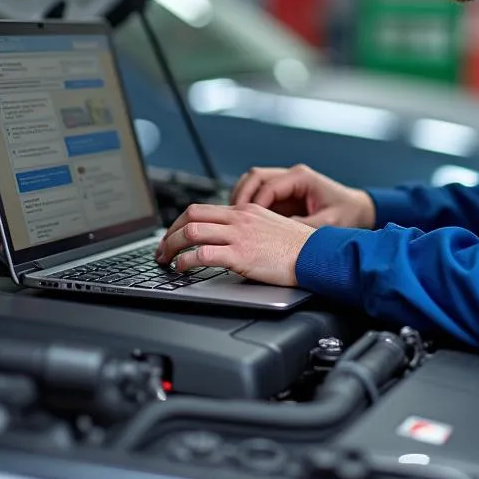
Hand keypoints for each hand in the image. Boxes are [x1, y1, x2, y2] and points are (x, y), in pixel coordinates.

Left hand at [154, 203, 314, 285]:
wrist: (316, 254)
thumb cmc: (298, 247)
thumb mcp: (270, 227)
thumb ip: (248, 228)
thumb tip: (228, 241)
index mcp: (245, 210)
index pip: (202, 209)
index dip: (180, 223)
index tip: (172, 237)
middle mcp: (239, 218)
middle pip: (191, 215)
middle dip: (169, 233)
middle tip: (162, 250)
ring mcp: (239, 235)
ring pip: (191, 231)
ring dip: (171, 247)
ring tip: (166, 261)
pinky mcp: (240, 255)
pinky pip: (202, 253)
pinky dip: (186, 261)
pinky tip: (182, 269)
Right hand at [230, 164, 375, 229]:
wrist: (359, 210)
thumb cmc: (347, 213)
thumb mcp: (328, 224)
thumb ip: (303, 228)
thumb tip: (280, 236)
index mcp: (302, 178)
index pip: (268, 185)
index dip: (254, 202)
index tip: (246, 219)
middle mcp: (291, 177)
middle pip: (254, 177)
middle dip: (241, 196)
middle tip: (233, 217)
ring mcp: (286, 184)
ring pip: (252, 183)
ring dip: (242, 199)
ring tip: (235, 219)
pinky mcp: (283, 195)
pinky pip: (258, 195)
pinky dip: (249, 206)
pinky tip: (245, 222)